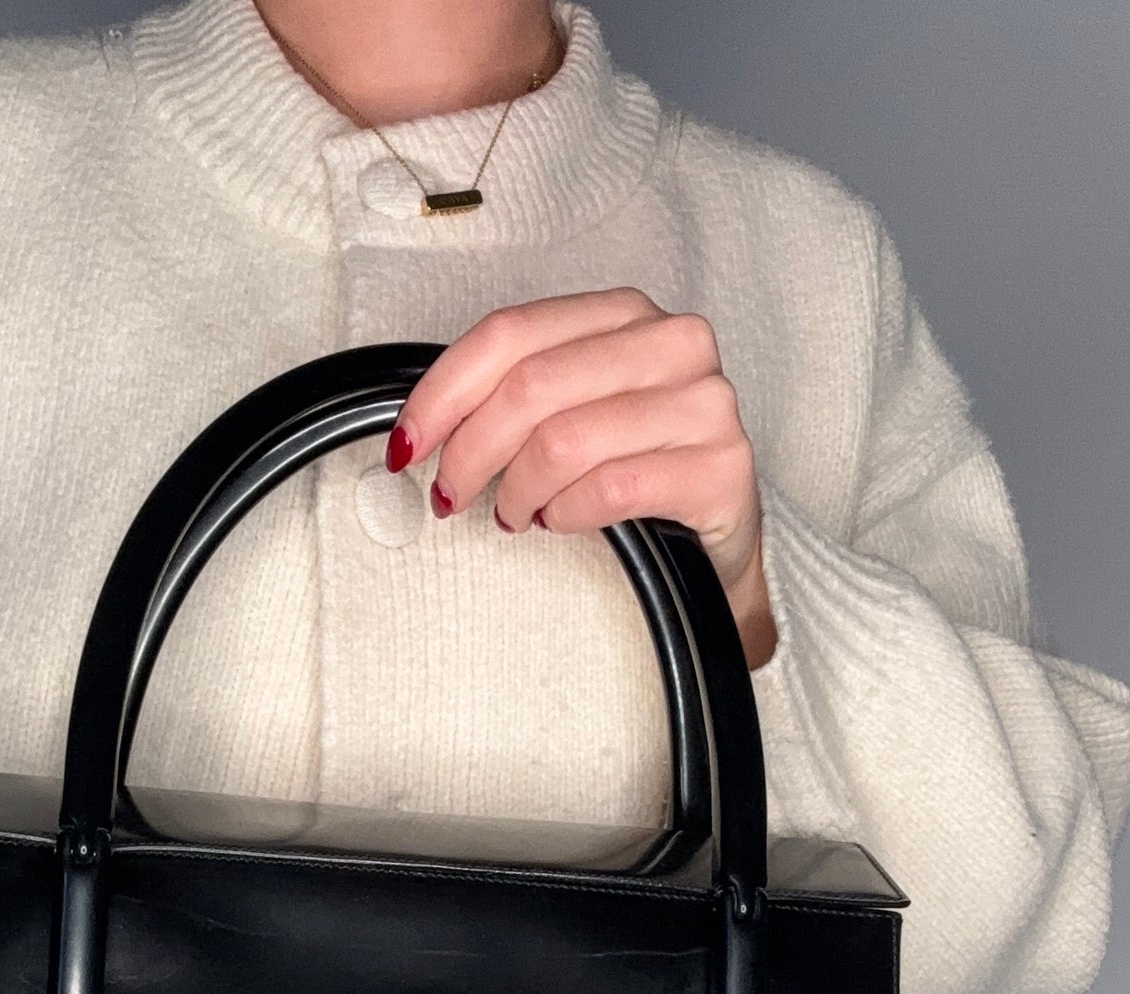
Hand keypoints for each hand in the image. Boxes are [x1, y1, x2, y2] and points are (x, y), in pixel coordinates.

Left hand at [388, 287, 777, 668]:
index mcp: (625, 314)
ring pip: (564, 441)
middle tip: (451, 495)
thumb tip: (423, 429)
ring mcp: (704, 402)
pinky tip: (559, 521)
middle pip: (531, 386)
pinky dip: (565, 513)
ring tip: (514, 514)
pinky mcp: (722, 467)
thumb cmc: (634, 471)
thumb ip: (515, 397)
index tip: (407, 445)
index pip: (510, 333)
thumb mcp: (573, 413)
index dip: (443, 392)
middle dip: (470, 450)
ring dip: (517, 491)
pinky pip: (609, 489)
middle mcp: (672, 343)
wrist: (715, 543)